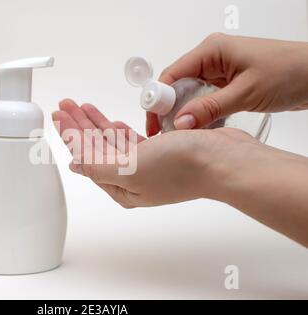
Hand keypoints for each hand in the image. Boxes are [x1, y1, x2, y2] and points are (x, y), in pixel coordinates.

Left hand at [52, 99, 260, 207]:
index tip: (59, 116)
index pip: (86, 157)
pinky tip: (110, 120)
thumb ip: (98, 168)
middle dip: (79, 125)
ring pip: (112, 141)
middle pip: (96, 147)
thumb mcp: (131, 169)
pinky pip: (131, 139)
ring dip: (96, 123)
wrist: (224, 160)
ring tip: (81, 106)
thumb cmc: (182, 168)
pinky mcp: (161, 152)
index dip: (70, 135)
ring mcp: (147, 165)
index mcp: (121, 187)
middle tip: (65, 105)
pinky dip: (118, 128)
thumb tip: (75, 166)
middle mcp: (132, 178)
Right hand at [147, 33, 307, 135]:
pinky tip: (201, 128)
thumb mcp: (246, 92)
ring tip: (183, 133)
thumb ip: (210, 108)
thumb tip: (181, 122)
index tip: (155, 121)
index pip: (172, 74)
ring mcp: (219, 72)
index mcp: (212, 50)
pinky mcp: (226, 85)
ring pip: (189, 94)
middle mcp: (212, 59)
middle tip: (166, 132)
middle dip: (170, 109)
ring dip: (186, 113)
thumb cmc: (291, 70)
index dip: (159, 98)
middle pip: (176, 85)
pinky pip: (204, 100)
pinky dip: (200, 114)